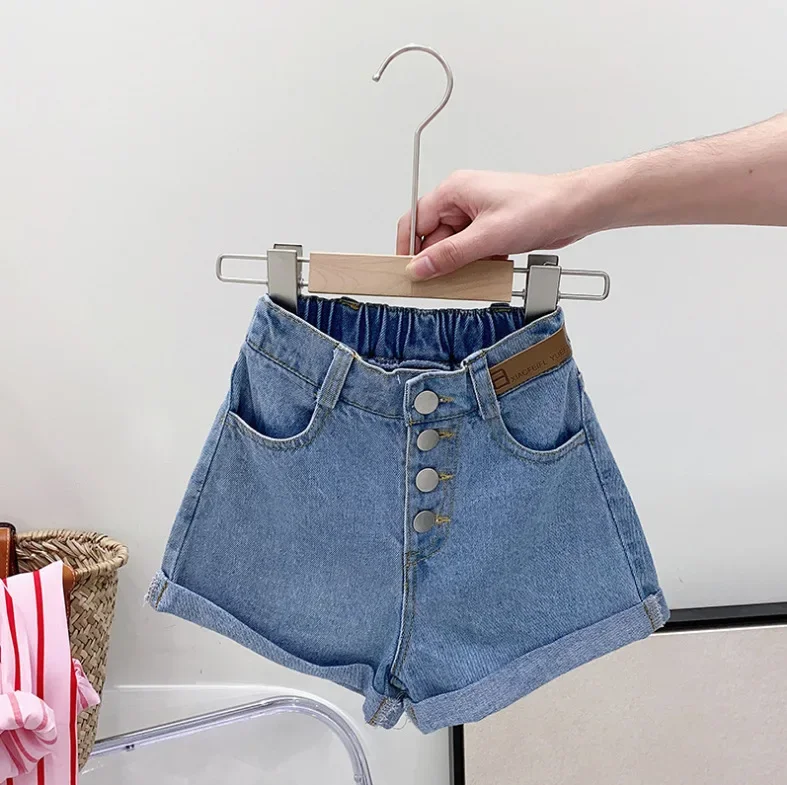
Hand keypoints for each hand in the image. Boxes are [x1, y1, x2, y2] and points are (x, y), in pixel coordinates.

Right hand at [397, 170, 591, 279]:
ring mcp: (476, 216)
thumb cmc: (539, 207)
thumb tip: (420, 267)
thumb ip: (449, 255)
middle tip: (442, 282)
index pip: (414, 221)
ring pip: (453, 247)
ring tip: (478, 269)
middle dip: (439, 261)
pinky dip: (477, 263)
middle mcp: (462, 201)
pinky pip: (471, 251)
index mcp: (454, 191)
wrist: (574, 210)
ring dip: (461, 264)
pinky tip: (491, 266)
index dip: (408, 249)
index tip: (407, 273)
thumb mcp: (488, 237)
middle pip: (433, 238)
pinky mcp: (490, 229)